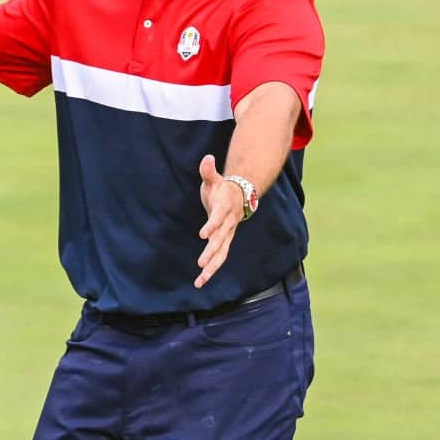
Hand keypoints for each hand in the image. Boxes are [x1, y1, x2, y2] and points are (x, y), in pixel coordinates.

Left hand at [195, 156, 245, 288]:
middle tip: (200, 263)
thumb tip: (207, 158)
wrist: (239, 196)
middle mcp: (228, 224)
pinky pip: (218, 257)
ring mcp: (227, 234)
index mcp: (224, 208)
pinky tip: (200, 281)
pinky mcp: (224, 241)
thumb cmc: (222, 188)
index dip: (211, 225)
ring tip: (200, 281)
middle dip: (211, 252)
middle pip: (220, 240)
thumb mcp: (214, 179)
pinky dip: (210, 269)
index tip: (202, 234)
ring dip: (211, 267)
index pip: (218, 218)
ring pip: (221, 253)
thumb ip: (208, 171)